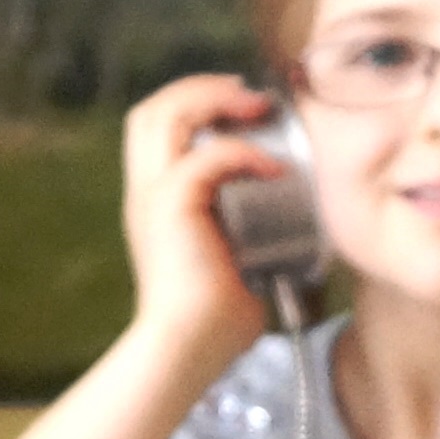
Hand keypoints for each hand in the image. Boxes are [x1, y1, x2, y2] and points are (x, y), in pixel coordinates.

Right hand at [120, 69, 297, 377]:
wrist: (187, 350)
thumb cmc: (214, 324)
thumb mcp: (234, 265)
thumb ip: (249, 240)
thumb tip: (294, 239)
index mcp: (154, 202)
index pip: (156, 129)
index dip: (193, 104)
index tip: (242, 108)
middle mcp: (145, 192)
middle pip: (153, 109)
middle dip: (201, 88)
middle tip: (249, 96)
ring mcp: (152, 196)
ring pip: (165, 115)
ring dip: (213, 100)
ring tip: (256, 106)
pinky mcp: (171, 207)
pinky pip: (207, 157)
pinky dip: (244, 154)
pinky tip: (274, 171)